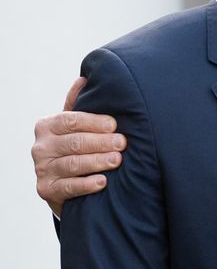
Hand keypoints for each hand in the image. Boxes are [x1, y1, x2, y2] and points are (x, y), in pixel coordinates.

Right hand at [31, 77, 125, 215]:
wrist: (63, 182)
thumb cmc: (74, 146)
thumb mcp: (74, 125)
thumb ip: (77, 104)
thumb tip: (84, 78)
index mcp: (48, 125)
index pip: (71, 121)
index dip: (94, 122)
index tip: (114, 125)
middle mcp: (41, 146)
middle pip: (74, 142)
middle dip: (101, 142)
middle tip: (122, 143)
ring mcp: (42, 169)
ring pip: (73, 164)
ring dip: (97, 161)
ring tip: (117, 160)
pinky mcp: (46, 190)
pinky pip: (68, 187)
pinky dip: (86, 184)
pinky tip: (103, 182)